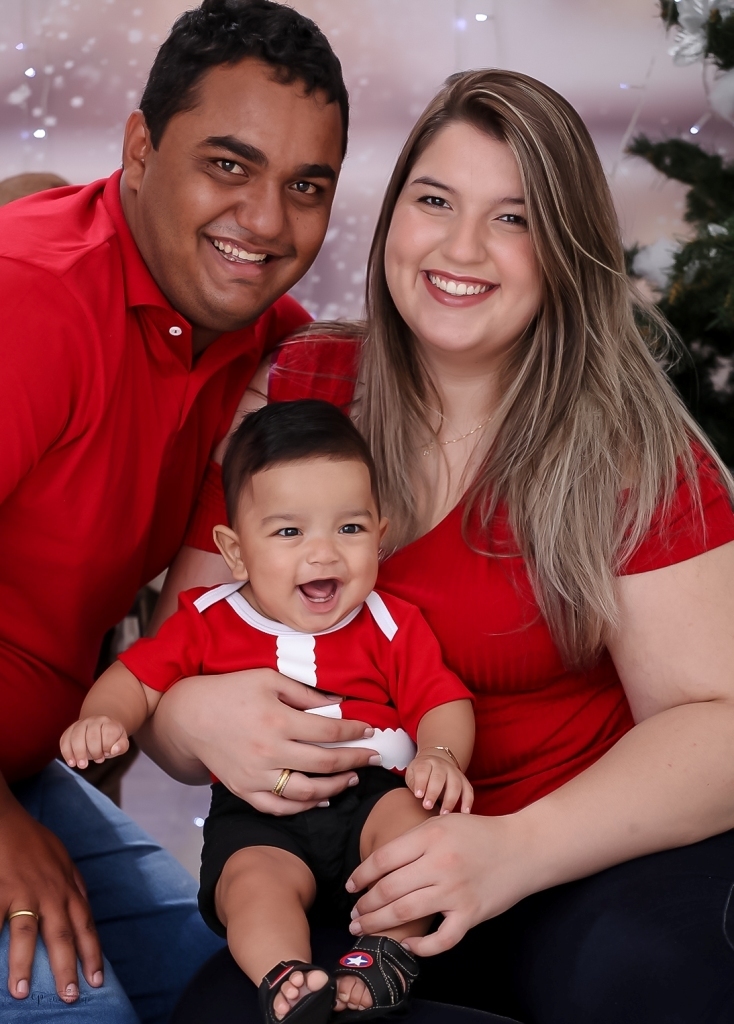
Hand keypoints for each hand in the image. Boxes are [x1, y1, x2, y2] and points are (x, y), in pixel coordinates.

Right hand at [0, 795, 102, 1000]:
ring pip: (25, 933)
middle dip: (66, 967)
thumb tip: (86, 906)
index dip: (92, 953)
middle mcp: (49, 892)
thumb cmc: (34, 841)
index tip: (97, 980)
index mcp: (67, 887)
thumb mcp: (64, 859)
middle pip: (61, 934)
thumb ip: (75, 884)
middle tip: (70, 996)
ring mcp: (23, 891)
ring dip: (23, 964)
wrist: (6, 819)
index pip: (85, 925)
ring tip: (21, 993)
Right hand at [60, 716, 128, 768]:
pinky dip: (67, 752)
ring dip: (79, 753)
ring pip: (76, 736)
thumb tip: (113, 750)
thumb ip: (122, 746)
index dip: (108, 746)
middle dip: (94, 751)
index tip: (108, 753)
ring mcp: (80, 724)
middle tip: (98, 760)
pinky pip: (64, 740)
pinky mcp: (69, 730)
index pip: (108, 733)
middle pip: (92, 736)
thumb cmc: (111, 739)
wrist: (100, 728)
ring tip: (82, 765)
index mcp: (108, 722)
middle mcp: (93, 720)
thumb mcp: (121, 742)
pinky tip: (71, 763)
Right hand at [150, 668, 380, 814]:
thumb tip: (340, 704)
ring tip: (352, 779)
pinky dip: (303, 808)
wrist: (190, 716)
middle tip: (373, 758)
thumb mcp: (268, 679)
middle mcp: (270, 752)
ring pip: (306, 792)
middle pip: (324, 763)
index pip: (328, 732)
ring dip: (335, 788)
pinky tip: (321, 800)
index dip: (354, 732)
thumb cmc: (232, 690)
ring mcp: (256, 775)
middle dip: (355, 761)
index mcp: (278, 721)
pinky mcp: (244, 790)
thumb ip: (305, 692)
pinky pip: (278, 807)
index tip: (369, 729)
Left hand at [345, 812, 534, 955]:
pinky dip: (421, 947)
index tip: (351, 886)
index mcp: (431, 836)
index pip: (383, 859)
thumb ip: (414, 839)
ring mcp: (456, 891)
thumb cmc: (480, 833)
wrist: (523, 848)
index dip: (361, 875)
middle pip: (389, 889)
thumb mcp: (444, 822)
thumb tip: (379, 863)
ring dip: (378, 923)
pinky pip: (441, 940)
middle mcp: (440, 863)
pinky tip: (407, 945)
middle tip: (354, 914)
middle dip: (365, 905)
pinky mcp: (471, 914)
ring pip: (405, 913)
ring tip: (364, 927)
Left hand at [405, 752, 472, 813]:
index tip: (418, 795)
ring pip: (455, 785)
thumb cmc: (421, 774)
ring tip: (444, 814)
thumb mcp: (412, 774)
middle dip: (433, 793)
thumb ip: (413, 783)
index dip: (421, 783)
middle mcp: (442, 765)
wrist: (436, 762)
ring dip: (450, 800)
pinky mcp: (464, 781)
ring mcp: (454, 772)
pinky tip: (464, 812)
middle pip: (439, 778)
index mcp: (427, 762)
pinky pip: (468, 790)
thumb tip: (419, 796)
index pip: (423, 771)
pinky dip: (468, 801)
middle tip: (427, 806)